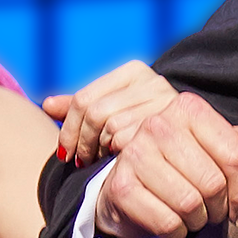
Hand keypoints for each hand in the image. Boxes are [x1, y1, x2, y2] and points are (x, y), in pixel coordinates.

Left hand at [44, 59, 179, 168]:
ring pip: (112, 129)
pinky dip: (118, 158)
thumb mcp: (109, 114)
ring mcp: (165, 104)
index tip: (66, 153)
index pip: (84, 99)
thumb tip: (47, 105)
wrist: (190, 148)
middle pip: (95, 114)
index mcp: (134, 72)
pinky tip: (118, 165)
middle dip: (83, 143)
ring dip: (100, 152)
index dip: (68, 130)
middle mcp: (152, 82)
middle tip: (81, 162)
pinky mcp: (173, 128)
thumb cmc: (141, 131)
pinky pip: (130, 144)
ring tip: (100, 163)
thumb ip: (79, 109)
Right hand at [74, 88, 237, 237]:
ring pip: (190, 204)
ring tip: (194, 216)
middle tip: (215, 212)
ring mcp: (135, 154)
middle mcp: (158, 124)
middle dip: (220, 208)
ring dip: (198, 221)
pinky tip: (174, 223)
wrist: (133, 185)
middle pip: (213, 183)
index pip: (234, 154)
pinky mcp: (121, 186)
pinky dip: (177, 232)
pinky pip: (167, 222)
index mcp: (188, 109)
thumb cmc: (184, 165)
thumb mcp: (224, 148)